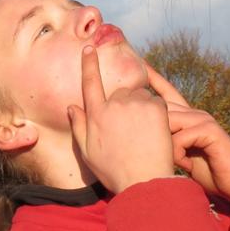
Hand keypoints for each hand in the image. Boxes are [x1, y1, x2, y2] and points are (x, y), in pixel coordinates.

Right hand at [66, 46, 174, 193]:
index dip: (89, 64)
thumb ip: (79, 127)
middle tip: (130, 130)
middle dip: (124, 105)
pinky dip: (157, 112)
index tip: (89, 48)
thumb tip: (72, 106)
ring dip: (141, 107)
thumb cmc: (114, 171)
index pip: (90, 83)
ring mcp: (136, 104)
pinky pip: (155, 101)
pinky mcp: (157, 107)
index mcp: (96, 114)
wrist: (144, 181)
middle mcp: (114, 104)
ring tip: (144, 133)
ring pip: (139, 96)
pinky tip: (156, 130)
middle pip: (119, 93)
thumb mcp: (88, 153)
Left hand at [145, 63, 229, 211]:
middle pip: (161, 108)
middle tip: (146, 148)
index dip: (154, 78)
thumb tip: (142, 139)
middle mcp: (195, 114)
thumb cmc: (208, 174)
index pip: (167, 93)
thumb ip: (167, 143)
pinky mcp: (210, 129)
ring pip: (168, 122)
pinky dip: (178, 155)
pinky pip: (180, 137)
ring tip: (175, 164)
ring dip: (165, 147)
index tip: (140, 61)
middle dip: (149, 123)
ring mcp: (203, 119)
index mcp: (188, 118)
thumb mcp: (181, 157)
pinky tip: (187, 165)